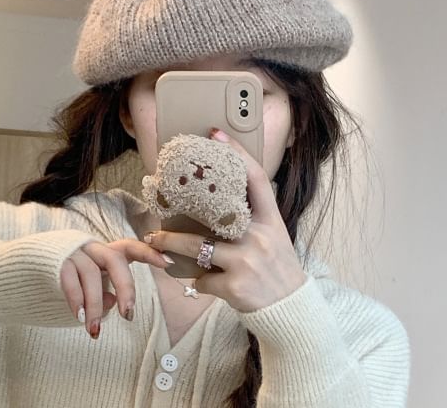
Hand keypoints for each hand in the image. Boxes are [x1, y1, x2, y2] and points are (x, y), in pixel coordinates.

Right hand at [60, 239, 171, 337]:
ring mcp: (72, 252)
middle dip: (125, 288)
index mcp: (103, 251)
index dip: (149, 253)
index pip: (129, 247)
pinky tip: (79, 318)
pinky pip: (69, 281)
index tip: (168, 263)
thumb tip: (113, 303)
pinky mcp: (54, 261)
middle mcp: (91, 247)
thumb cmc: (64, 279)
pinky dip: (76, 301)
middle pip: (114, 260)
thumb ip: (105, 293)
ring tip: (95, 330)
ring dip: (95, 306)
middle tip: (128, 315)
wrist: (24, 269)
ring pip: (91, 275)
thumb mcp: (89, 287)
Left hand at [144, 128, 306, 312]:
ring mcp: (246, 262)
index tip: (215, 134)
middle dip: (180, 210)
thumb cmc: (278, 271)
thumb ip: (252, 221)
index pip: (255, 178)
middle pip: (211, 214)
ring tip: (154, 242)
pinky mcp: (235, 287)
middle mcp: (259, 237)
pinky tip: (201, 283)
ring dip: (170, 246)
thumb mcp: (274, 239)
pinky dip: (198, 282)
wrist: (292, 312)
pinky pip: (202, 279)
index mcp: (271, 220)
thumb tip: (218, 203)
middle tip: (157, 204)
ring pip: (195, 247)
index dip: (236, 152)